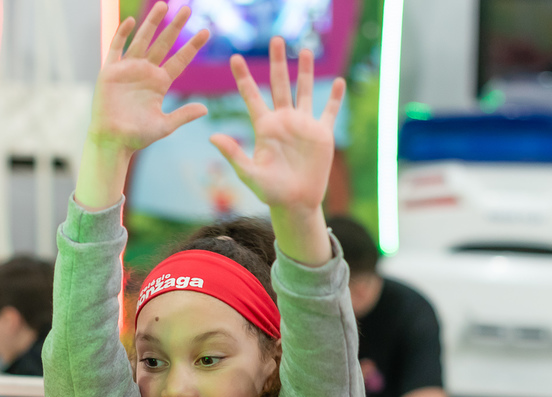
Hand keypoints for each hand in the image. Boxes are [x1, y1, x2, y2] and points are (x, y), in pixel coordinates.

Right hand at [87, 1, 209, 156]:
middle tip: (187, 9)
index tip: (206, 32)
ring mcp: (128, 69)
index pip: (179, 60)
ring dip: (152, 22)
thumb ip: (183, 115)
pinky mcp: (110, 70)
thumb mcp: (164, 125)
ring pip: (142, 39)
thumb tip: (205, 109)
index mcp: (159, 83)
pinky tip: (130, 21)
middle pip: (163, 44)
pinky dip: (122, 34)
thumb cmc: (137, 136)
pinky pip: (116, 47)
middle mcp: (145, 72)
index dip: (192, 46)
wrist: (113, 140)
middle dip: (175, 26)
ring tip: (163, 5)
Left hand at [210, 38, 345, 214]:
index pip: (252, 96)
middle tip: (276, 39)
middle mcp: (283, 121)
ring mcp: (303, 126)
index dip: (243, 77)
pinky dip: (334, 98)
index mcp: (264, 127)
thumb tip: (213, 138)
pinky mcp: (321, 135)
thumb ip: (233, 154)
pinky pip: (328, 111)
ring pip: (305, 91)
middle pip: (279, 84)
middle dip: (277, 62)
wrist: (296, 203)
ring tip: (305, 50)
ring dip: (306, 71)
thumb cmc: (270, 192)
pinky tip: (338, 81)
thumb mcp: (249, 174)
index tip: (235, 58)